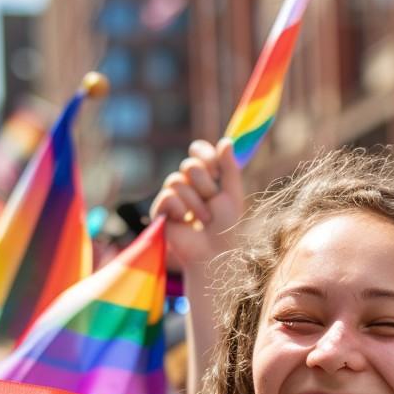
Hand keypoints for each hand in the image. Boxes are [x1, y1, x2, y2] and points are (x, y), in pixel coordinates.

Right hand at [150, 138, 244, 271]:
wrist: (215, 252)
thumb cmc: (227, 225)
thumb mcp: (233, 194)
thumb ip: (230, 168)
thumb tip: (226, 141)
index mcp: (204, 175)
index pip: (198, 150)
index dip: (206, 156)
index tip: (216, 171)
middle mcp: (187, 182)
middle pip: (189, 165)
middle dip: (206, 186)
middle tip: (212, 204)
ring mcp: (172, 195)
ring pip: (176, 180)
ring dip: (196, 203)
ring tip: (203, 219)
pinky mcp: (161, 210)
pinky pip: (168, 197)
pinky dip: (182, 210)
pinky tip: (186, 223)